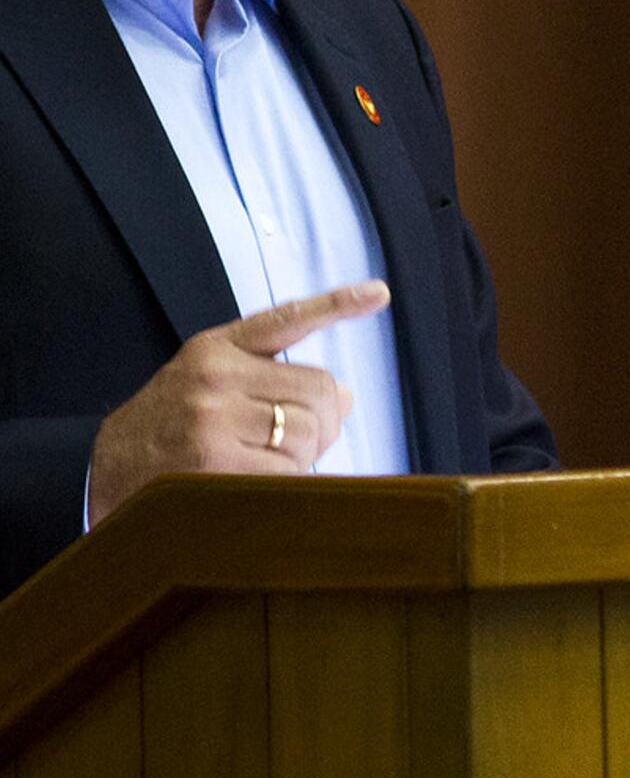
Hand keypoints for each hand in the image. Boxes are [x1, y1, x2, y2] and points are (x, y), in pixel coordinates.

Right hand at [87, 280, 392, 525]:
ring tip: (266, 463)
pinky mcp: (213, 464)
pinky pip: (288, 473)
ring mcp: (212, 419)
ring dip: (304, 456)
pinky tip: (259, 485)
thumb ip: (272, 379)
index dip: (338, 305)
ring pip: (308, 433)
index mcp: (216, 348)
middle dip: (323, 422)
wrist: (101, 472)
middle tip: (299, 442)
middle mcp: (215, 376)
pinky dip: (290, 483)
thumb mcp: (208, 383)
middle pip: (319, 391)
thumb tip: (345, 397)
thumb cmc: (169, 428)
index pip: (287, 320)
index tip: (380, 293)